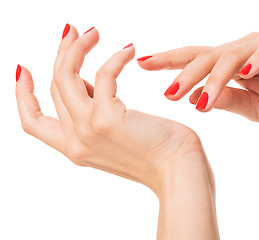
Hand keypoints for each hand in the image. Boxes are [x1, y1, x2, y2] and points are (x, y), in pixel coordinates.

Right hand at [16, 25, 218, 238]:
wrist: (180, 173)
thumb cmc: (159, 153)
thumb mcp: (119, 134)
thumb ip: (97, 111)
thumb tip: (86, 82)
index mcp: (76, 148)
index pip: (33, 122)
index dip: (23, 95)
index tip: (24, 69)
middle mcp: (76, 142)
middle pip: (54, 87)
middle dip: (61, 55)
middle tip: (74, 33)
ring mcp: (88, 130)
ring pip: (65, 77)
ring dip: (77, 48)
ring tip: (93, 32)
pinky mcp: (107, 119)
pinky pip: (103, 75)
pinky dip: (115, 58)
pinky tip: (129, 51)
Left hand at [138, 32, 258, 127]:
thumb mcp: (254, 109)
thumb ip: (228, 101)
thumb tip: (195, 99)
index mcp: (232, 65)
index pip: (196, 60)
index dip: (170, 62)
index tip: (143, 65)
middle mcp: (244, 51)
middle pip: (207, 55)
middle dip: (184, 71)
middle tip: (166, 92)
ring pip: (232, 55)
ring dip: (215, 77)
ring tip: (201, 100)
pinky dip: (257, 59)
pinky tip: (245, 72)